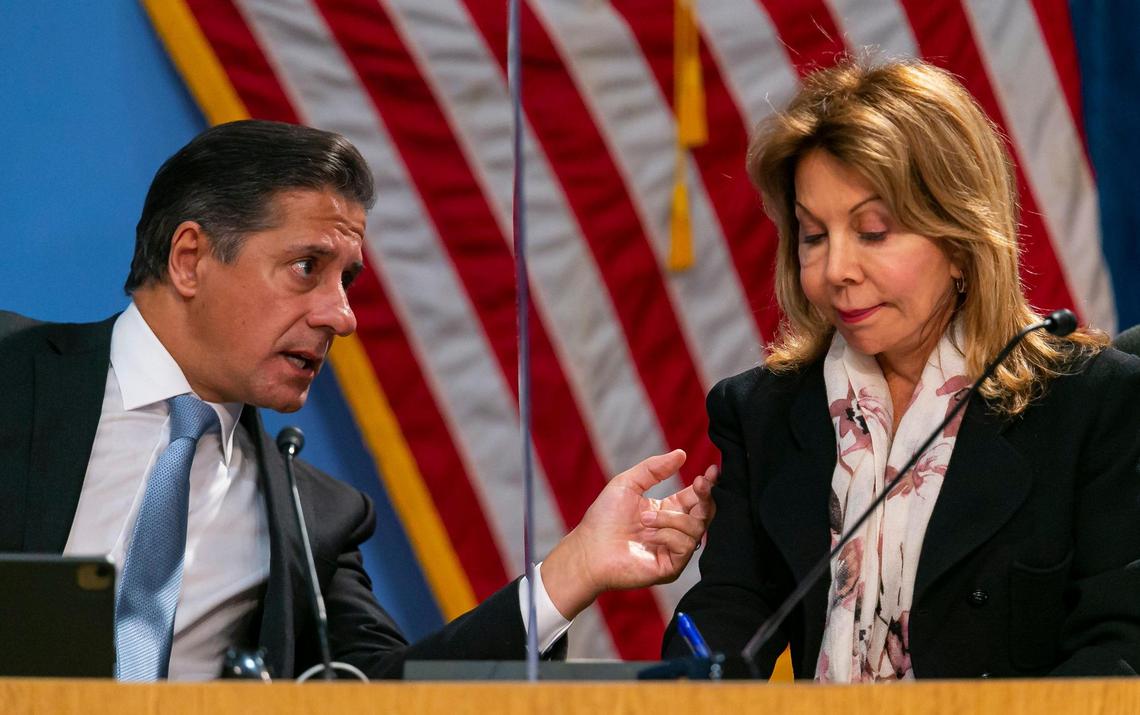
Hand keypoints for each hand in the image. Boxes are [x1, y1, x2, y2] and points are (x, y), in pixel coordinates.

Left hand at [540, 449, 717, 619]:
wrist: (589, 549)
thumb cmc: (604, 517)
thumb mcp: (628, 483)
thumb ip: (654, 468)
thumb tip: (681, 453)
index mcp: (667, 511)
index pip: (696, 497)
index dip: (706, 485)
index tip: (712, 471)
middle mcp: (674, 531)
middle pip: (705, 513)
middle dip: (705, 496)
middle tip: (700, 483)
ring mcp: (674, 550)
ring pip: (696, 528)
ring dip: (671, 519)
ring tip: (645, 519)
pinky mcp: (671, 567)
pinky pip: (685, 546)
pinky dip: (668, 536)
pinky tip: (650, 537)